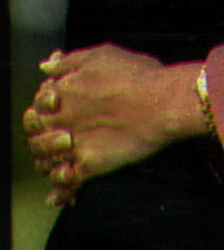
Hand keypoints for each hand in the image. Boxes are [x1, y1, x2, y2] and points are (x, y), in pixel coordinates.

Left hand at [23, 45, 204, 206]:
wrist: (163, 102)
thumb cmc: (140, 76)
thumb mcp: (103, 55)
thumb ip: (71, 61)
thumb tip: (47, 65)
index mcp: (63, 91)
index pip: (37, 103)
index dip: (45, 106)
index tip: (59, 108)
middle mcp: (62, 118)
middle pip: (34, 133)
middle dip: (41, 134)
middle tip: (60, 135)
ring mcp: (73, 143)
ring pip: (44, 160)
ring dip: (48, 161)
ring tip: (63, 161)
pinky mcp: (88, 164)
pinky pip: (65, 182)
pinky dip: (62, 190)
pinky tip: (67, 194)